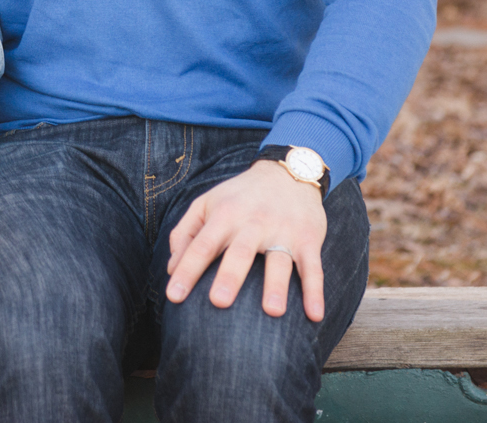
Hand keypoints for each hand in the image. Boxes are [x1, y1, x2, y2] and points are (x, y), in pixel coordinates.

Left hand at [165, 160, 326, 320]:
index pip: (202, 245)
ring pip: (280, 261)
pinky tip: (314, 315)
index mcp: (225, 214)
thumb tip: (171, 269)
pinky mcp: (308, 240)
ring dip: (276, 286)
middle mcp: (253, 223)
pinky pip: (313, 268)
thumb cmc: (239, 196)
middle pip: (240, 251)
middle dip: (230, 276)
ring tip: (272, 312)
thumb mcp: (206, 203)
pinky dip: (315, 291)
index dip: (187, 269)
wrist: (287, 172)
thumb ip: (185, 233)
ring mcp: (283, 232)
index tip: (174, 296)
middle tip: (218, 302)